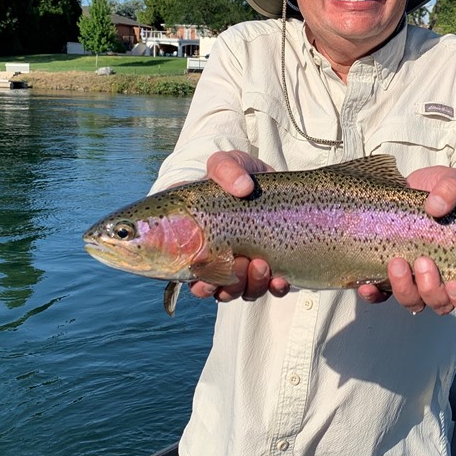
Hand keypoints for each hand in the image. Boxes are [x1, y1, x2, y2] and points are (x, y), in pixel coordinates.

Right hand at [188, 151, 290, 302]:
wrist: (272, 181)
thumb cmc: (240, 173)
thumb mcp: (229, 162)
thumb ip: (227, 169)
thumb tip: (243, 188)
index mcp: (190, 235)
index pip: (175, 264)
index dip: (186, 274)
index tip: (202, 264)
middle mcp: (210, 255)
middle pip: (206, 286)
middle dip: (220, 285)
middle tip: (238, 263)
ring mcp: (238, 264)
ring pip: (235, 292)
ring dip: (247, 286)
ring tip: (261, 265)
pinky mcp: (267, 268)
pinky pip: (267, 290)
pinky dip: (272, 289)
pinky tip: (280, 279)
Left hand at [357, 165, 455, 314]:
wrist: (406, 186)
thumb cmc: (436, 189)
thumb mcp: (449, 181)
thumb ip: (450, 189)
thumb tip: (436, 207)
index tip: (455, 284)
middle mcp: (439, 277)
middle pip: (440, 303)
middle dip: (431, 289)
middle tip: (423, 261)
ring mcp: (413, 278)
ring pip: (412, 301)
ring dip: (405, 289)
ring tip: (397, 263)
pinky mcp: (387, 274)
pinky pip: (380, 295)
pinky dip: (374, 295)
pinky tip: (367, 286)